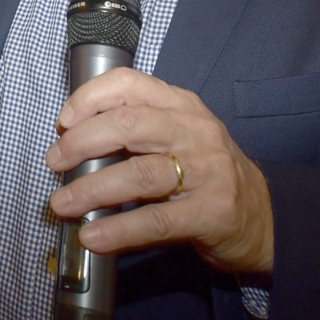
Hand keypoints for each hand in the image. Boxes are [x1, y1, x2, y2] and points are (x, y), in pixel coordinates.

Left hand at [45, 67, 274, 274]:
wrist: (264, 217)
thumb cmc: (206, 172)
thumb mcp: (179, 135)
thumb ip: (137, 129)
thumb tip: (72, 141)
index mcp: (182, 105)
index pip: (130, 84)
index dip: (90, 97)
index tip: (64, 121)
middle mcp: (195, 132)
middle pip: (129, 125)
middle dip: (83, 142)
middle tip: (55, 162)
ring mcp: (207, 171)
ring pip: (140, 174)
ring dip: (92, 189)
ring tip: (62, 203)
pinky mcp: (212, 213)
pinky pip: (157, 220)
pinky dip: (119, 229)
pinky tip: (93, 236)